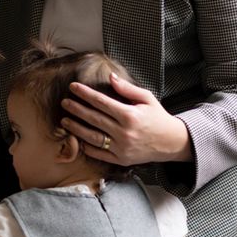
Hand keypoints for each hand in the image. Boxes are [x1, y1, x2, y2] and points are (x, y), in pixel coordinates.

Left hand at [60, 74, 192, 165]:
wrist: (172, 142)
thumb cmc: (158, 117)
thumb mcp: (147, 98)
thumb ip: (127, 89)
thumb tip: (111, 77)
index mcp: (130, 115)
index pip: (101, 102)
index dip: (85, 94)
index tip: (73, 87)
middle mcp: (124, 132)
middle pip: (94, 118)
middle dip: (76, 109)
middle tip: (64, 103)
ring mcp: (121, 147)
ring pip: (92, 137)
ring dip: (76, 128)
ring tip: (65, 121)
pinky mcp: (121, 160)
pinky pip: (99, 154)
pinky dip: (87, 147)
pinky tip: (78, 139)